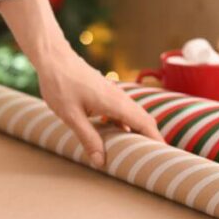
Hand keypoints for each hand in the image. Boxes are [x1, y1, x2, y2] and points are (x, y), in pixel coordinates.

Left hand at [0, 0, 162, 167]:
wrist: (53, 58)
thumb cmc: (60, 84)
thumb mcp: (71, 116)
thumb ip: (88, 138)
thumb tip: (101, 161)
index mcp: (115, 103)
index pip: (145, 123)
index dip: (157, 140)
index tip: (165, 156)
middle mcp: (119, 97)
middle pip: (143, 119)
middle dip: (150, 138)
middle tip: (152, 158)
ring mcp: (113, 94)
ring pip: (132, 115)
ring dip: (136, 131)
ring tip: (135, 151)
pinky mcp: (104, 92)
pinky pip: (121, 110)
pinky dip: (124, 124)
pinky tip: (115, 134)